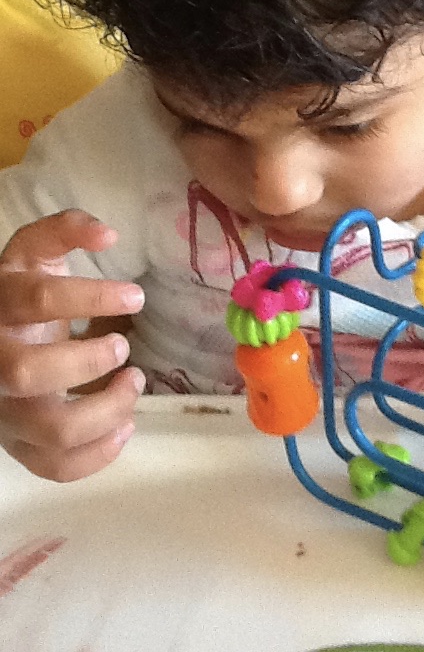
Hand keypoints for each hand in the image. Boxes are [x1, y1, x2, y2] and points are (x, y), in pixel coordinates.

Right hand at [0, 210, 145, 480]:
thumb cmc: (19, 295)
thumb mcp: (32, 255)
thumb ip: (63, 230)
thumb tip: (108, 232)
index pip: (38, 299)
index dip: (91, 297)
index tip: (136, 297)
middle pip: (31, 373)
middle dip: (89, 360)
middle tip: (123, 347)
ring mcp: (3, 409)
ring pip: (49, 429)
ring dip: (105, 411)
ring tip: (134, 383)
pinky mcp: (17, 443)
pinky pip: (54, 467)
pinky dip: (98, 456)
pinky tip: (126, 426)